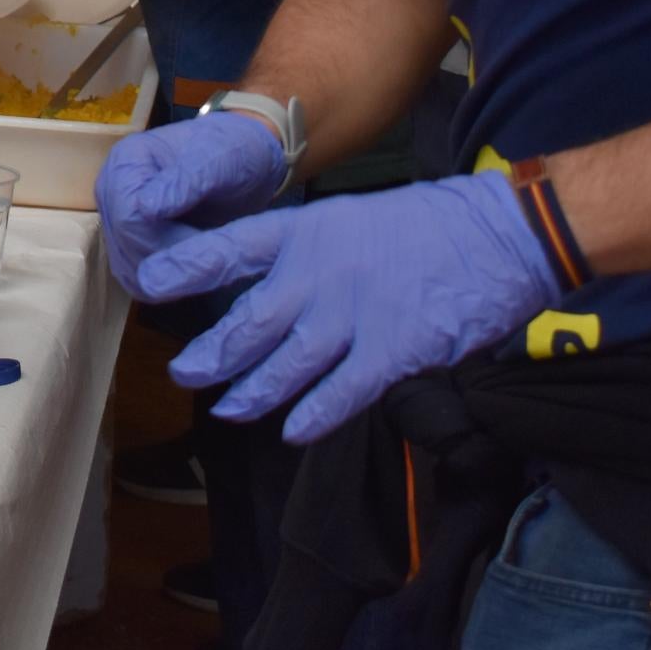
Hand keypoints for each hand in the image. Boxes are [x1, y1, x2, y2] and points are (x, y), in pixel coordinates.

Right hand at [94, 111, 293, 295]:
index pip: (127, 218)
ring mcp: (116, 220)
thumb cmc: (236, 151)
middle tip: (217, 252)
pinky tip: (198, 268)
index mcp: (125, 162)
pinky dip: (169, 283)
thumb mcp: (222, 158)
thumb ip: (187, 181)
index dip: (166, 240)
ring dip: (173, 273)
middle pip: (127, 246)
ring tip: (211, 256)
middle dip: (173, 258)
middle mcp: (111, 191)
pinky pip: (138, 279)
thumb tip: (145, 210)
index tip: (210, 242)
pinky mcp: (128, 244)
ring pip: (130, 268)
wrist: (246, 161)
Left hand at [140, 174, 561, 443]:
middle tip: (182, 372)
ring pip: (284, 364)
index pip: (230, 248)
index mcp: (306, 230)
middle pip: (247, 320)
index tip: (149, 283)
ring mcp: (353, 314)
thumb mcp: (351, 219)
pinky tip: (294, 431)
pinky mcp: (391, 352)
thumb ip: (308, 254)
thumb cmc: (428, 224)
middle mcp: (318, 272)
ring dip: (252, 392)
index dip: (187, 268)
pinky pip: (339, 394)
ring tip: (228, 409)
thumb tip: (270, 288)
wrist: (500, 235)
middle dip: (211, 353)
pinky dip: (313, 416)